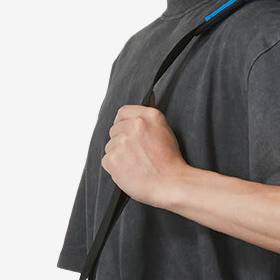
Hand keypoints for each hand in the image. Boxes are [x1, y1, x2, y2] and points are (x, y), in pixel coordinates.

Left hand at [101, 91, 188, 208]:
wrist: (172, 185)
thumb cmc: (171, 161)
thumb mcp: (165, 130)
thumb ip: (151, 113)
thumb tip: (150, 94)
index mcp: (148, 116)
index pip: (122, 113)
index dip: (124, 125)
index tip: (130, 137)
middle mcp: (134, 126)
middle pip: (114, 131)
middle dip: (122, 142)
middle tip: (138, 156)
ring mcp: (121, 142)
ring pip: (109, 147)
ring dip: (119, 156)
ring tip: (136, 165)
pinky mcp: (113, 159)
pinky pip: (106, 161)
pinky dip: (115, 169)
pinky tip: (130, 172)